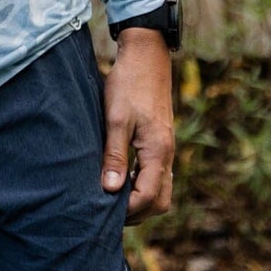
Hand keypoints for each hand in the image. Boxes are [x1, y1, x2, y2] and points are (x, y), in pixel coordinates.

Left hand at [100, 28, 175, 222]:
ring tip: (114, 199)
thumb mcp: (115, 119)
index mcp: (158, 151)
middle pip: (160, 201)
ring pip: (162, 190)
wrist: (146, 57)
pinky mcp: (161, 141)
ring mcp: (166, 148)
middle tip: (108, 212)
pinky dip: (143, 185)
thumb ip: (114, 155)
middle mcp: (167, 154)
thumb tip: (110, 190)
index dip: (127, 210)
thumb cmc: (128, 85)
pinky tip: (123, 180)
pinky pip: (158, 175)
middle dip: (137, 212)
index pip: (148, 197)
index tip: (104, 212)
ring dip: (141, 200)